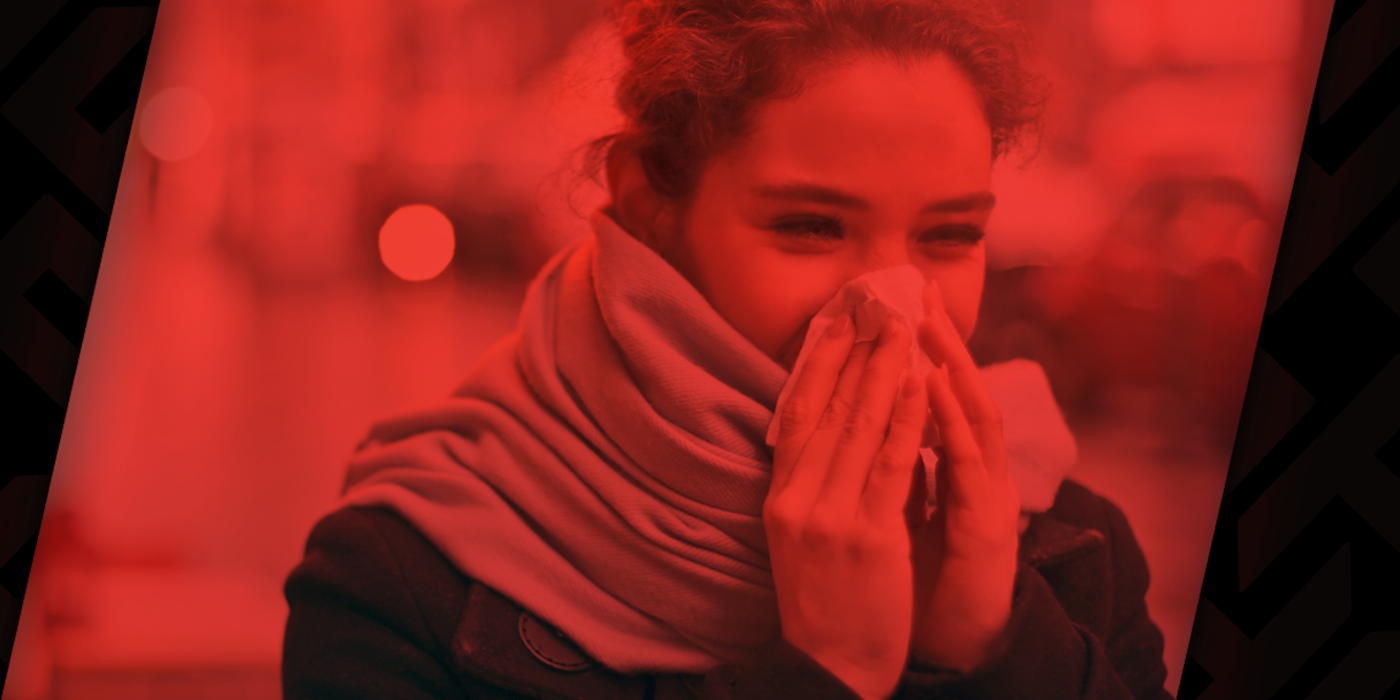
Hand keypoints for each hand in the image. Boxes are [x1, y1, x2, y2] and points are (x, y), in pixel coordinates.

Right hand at [765, 314, 927, 699]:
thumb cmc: (824, 602)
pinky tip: (919, 383)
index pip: (797, 412)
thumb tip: (834, 429)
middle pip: (829, 408)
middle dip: (857, 351)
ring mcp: (830, 516)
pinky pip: (891, 465)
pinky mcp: (868, 536)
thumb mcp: (801, 536)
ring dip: (884, 369)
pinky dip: (907, 419)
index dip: (819, 360)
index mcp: (780, 496)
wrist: (830, 668)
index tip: (838, 319)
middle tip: (879, 302)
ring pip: (860, 427)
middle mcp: (798, 498)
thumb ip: (813, 484)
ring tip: (904, 325)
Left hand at [907, 282, 1020, 671]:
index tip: (896, 304)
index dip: (919, 352)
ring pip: (974, 417)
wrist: (942, 648)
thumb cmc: (918, 583)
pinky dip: (952, 420)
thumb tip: (871, 423)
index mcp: (956, 471)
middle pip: (960, 393)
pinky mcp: (989, 525)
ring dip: (953, 364)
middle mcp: (977, 475)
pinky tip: (938, 383)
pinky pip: (969, 464)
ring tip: (929, 319)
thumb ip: (896, 469)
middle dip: (939, 340)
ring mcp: (988, 498)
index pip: (937, 397)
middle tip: (918, 288)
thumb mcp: (897, 514)